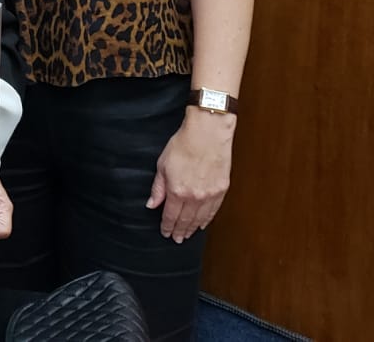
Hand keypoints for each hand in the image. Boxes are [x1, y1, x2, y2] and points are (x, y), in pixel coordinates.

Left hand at [147, 108, 235, 242]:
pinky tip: (202, 224)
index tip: (165, 233)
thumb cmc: (183, 145)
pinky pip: (213, 210)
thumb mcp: (162, 165)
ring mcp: (209, 194)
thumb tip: (152, 205)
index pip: (170, 216)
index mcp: (177, 191)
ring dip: (192, 228)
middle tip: (176, 239)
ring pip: (200, 218)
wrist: (208, 133)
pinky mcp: (221, 190)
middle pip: (185, 220)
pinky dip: (207, 219)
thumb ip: (158, 188)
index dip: (167, 226)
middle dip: (179, 231)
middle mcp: (194, 197)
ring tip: (187, 235)